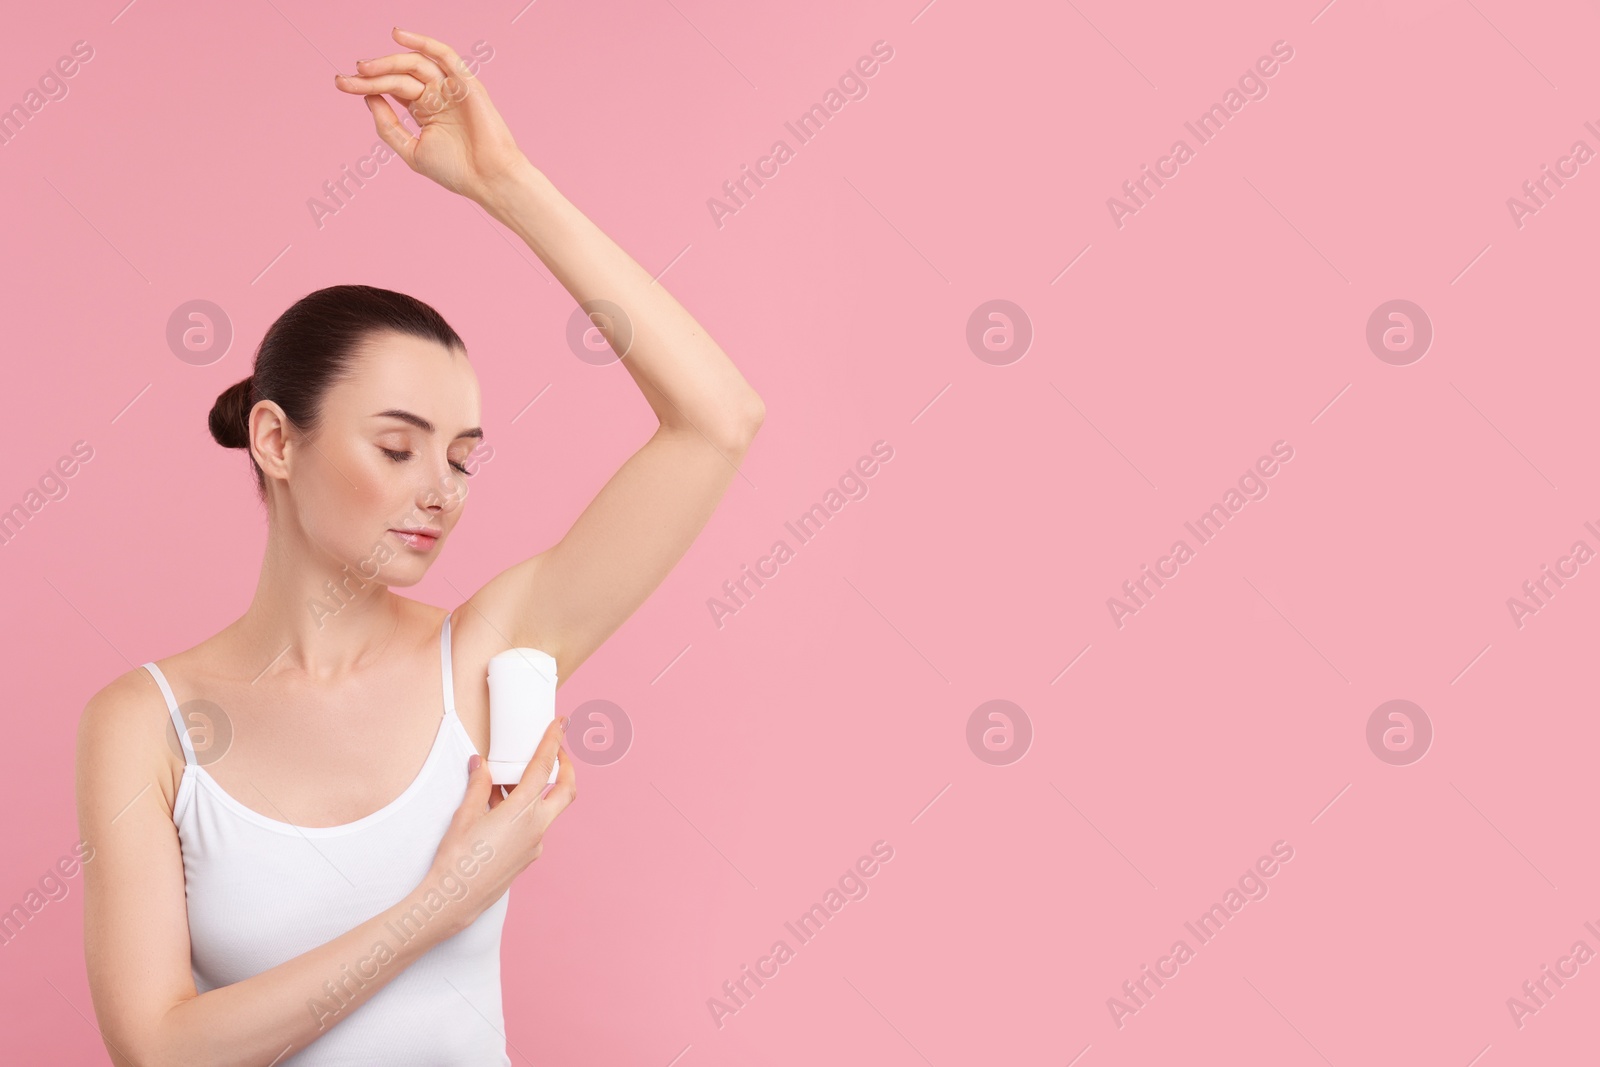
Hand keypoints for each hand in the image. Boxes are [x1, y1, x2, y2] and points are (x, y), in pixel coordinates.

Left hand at [333, 27, 528, 202]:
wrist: (488, 179)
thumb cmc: (456, 171)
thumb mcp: (411, 150)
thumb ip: (389, 126)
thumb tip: (368, 98)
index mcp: (425, 111)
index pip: (392, 89)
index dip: (366, 84)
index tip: (342, 83)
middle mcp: (437, 96)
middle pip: (398, 76)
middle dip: (371, 75)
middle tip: (347, 79)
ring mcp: (451, 88)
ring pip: (415, 65)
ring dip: (388, 62)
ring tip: (364, 68)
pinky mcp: (465, 83)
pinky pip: (443, 55)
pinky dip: (422, 42)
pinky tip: (398, 35)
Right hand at [427, 714, 577, 930]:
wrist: (454, 900)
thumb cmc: (457, 859)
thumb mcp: (464, 815)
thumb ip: (478, 785)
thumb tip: (479, 764)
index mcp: (523, 812)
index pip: (544, 768)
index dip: (553, 743)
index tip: (560, 724)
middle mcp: (537, 828)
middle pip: (566, 791)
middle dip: (566, 768)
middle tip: (556, 752)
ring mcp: (535, 845)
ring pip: (548, 809)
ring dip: (537, 791)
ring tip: (506, 781)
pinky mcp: (528, 857)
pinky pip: (534, 826)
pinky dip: (524, 812)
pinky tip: (498, 809)